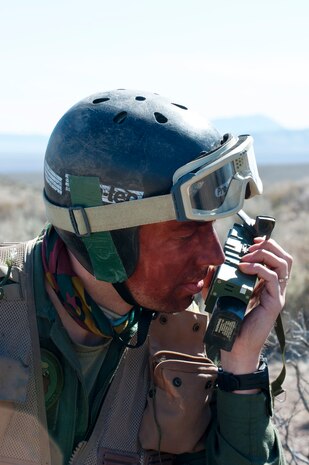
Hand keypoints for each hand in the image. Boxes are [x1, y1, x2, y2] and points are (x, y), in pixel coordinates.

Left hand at [220, 237, 292, 377]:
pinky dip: (258, 268)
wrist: (234, 346)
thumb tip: (209, 266)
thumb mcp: (219, 296)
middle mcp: (275, 288)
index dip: (267, 245)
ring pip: (283, 265)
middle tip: (251, 244)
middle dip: (269, 246)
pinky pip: (273, 279)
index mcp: (265, 285)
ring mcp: (277, 295)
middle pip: (284, 259)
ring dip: (264, 254)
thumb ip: (215, 281)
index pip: (275, 259)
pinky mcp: (274, 303)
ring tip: (246, 255)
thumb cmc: (228, 322)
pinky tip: (243, 267)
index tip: (251, 239)